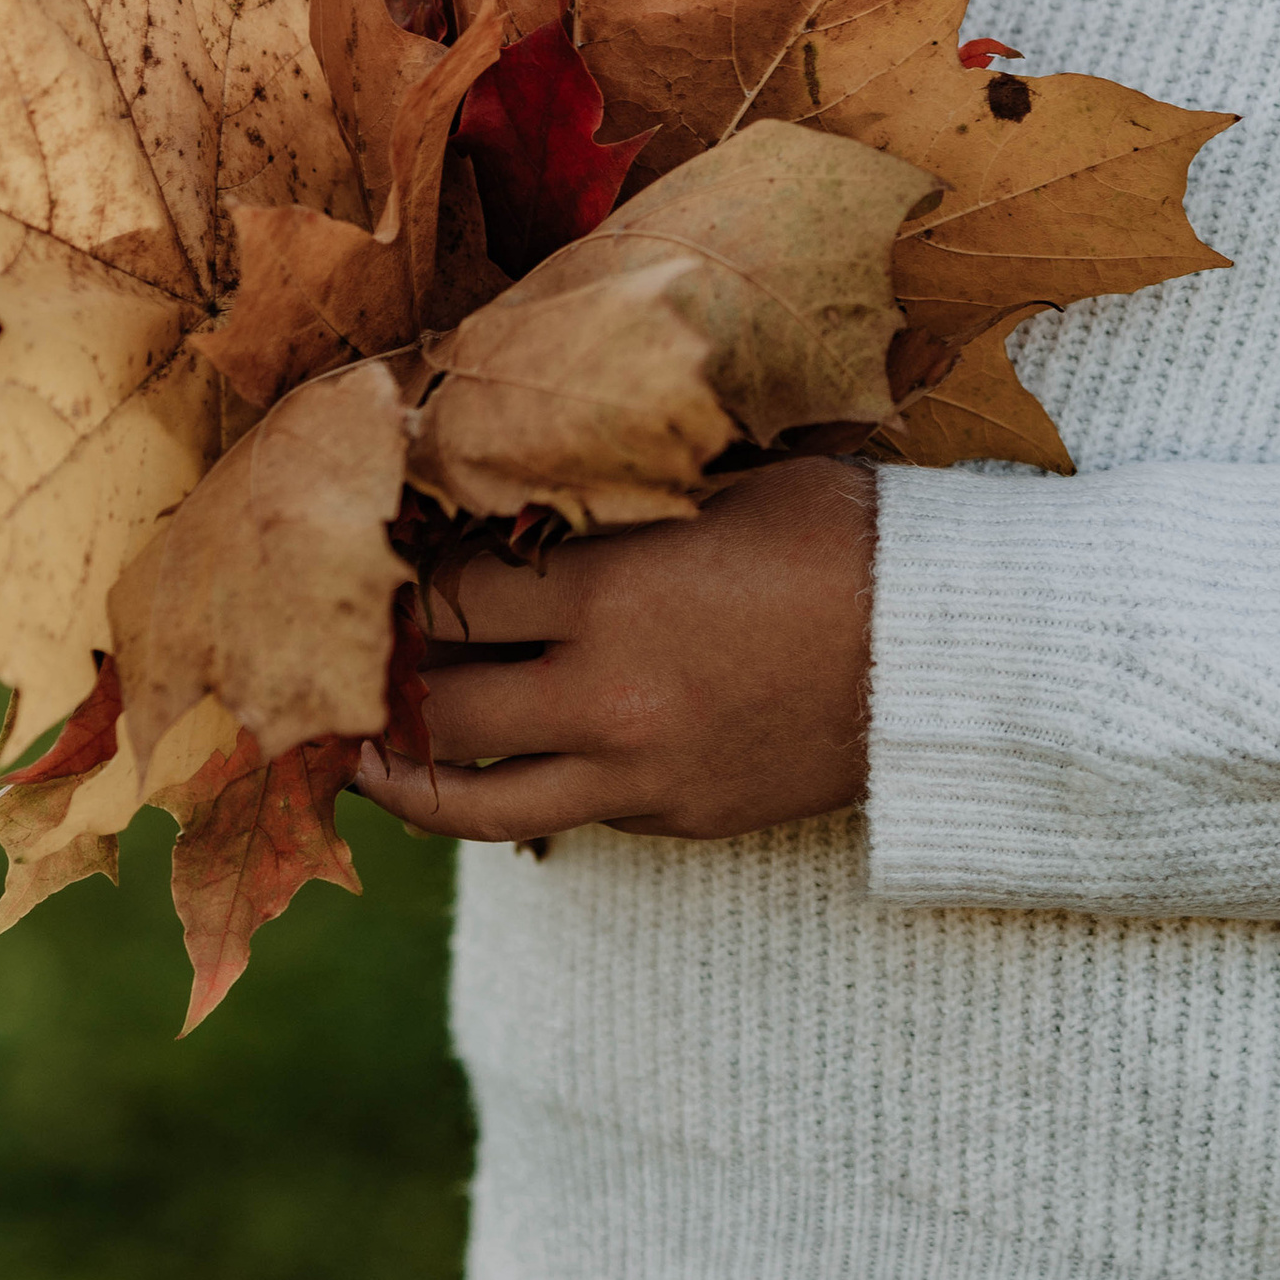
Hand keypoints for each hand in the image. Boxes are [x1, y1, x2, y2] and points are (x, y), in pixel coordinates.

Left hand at [351, 454, 875, 845]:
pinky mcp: (673, 818)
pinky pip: (561, 811)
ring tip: (348, 755)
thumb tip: (522, 461)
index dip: (395, 577)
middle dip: (372, 679)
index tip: (365, 559)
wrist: (950, 655)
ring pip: (469, 799)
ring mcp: (636, 771)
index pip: (447, 594)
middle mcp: (605, 693)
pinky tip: (485, 762)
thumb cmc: (846, 534)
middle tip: (329, 657)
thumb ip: (620, 484)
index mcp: (611, 590)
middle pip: (435, 701)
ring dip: (399, 775)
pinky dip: (512, 786)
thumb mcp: (728, 478)